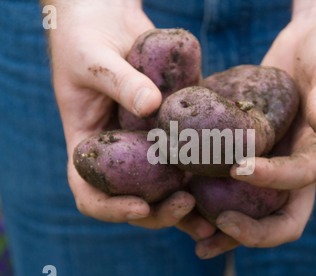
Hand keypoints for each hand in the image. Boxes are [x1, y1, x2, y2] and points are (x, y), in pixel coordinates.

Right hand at [45, 0, 214, 236]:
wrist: (104, 18)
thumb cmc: (84, 39)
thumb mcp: (93, 59)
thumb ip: (119, 82)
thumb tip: (152, 105)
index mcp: (89, 148)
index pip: (91, 194)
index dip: (112, 209)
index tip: (140, 206)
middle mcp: (118, 154)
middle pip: (135, 199)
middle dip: (160, 211)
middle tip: (188, 206)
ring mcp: (146, 144)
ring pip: (166, 187)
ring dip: (188, 205)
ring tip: (215, 216)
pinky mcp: (171, 128)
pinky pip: (187, 153)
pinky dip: (206, 170)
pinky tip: (231, 174)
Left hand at [195, 0, 315, 258]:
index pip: (300, 179)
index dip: (273, 180)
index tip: (240, 168)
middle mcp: (295, 166)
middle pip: (276, 216)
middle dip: (247, 230)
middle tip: (213, 232)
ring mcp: (271, 160)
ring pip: (248, 206)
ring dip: (221, 225)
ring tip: (189, 231)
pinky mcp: (249, 146)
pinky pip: (228, 176)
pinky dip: (207, 190)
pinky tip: (179, 190)